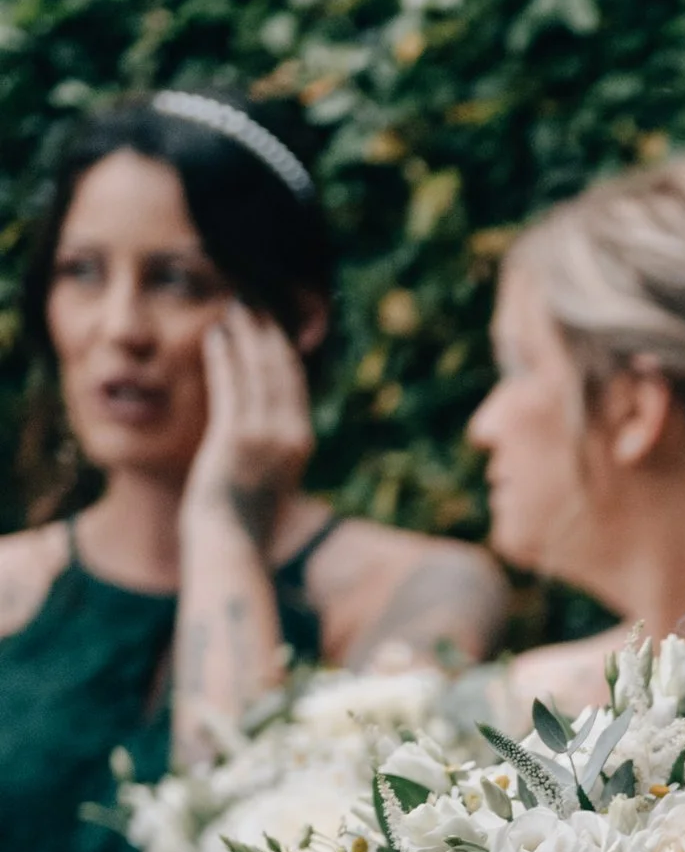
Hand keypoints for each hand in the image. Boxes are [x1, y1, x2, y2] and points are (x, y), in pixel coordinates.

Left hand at [184, 303, 313, 542]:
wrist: (233, 550)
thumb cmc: (242, 524)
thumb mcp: (264, 482)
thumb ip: (267, 452)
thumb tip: (256, 436)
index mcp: (302, 444)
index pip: (295, 384)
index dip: (283, 349)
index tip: (270, 324)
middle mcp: (292, 435)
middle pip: (283, 369)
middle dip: (268, 331)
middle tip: (254, 302)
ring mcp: (266, 436)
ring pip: (259, 370)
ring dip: (246, 334)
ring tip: (235, 308)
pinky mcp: (237, 438)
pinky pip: (231, 385)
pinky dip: (224, 356)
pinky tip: (215, 336)